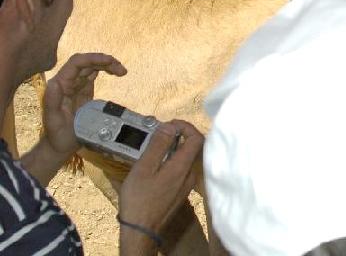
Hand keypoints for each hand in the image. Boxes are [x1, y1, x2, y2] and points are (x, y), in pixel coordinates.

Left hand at [42, 53, 125, 159]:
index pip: (76, 63)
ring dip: (107, 64)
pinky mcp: (83, 90)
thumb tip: (54, 82)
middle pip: (86, 62)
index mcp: (60, 85)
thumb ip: (51, 101)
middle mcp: (67, 82)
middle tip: (122, 70)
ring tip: (122, 71)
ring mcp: (76, 85)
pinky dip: (105, 71)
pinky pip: (94, 74)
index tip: (111, 62)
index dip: (93, 58)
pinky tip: (115, 73)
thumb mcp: (53, 120)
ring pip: (91, 66)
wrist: (61, 145)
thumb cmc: (57, 134)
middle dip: (104, 61)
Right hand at [119, 121, 202, 236]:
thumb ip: (158, 145)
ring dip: (176, 148)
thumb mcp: (144, 168)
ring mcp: (187, 185)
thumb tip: (170, 126)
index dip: (186, 126)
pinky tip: (159, 164)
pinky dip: (174, 160)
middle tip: (162, 133)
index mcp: (183, 166)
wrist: (141, 230)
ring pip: (188, 159)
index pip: (197, 137)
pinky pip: (183, 169)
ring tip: (158, 146)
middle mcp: (190, 175)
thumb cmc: (139, 199)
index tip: (169, 124)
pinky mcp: (181, 192)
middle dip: (180, 135)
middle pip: (194, 147)